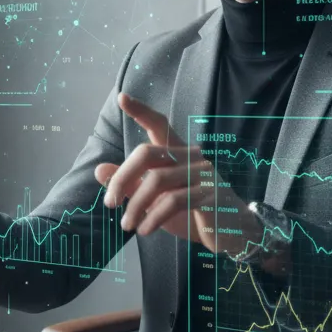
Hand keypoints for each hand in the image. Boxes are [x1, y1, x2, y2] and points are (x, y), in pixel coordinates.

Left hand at [95, 93, 262, 256]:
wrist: (232, 234)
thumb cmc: (191, 213)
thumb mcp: (156, 199)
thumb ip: (131, 183)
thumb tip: (99, 170)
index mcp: (178, 153)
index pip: (159, 125)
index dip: (141, 111)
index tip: (121, 98)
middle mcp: (190, 157)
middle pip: (147, 153)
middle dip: (122, 177)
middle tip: (109, 203)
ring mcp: (202, 175)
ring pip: (157, 180)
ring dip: (135, 206)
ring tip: (127, 225)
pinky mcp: (210, 195)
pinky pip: (173, 201)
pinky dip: (153, 217)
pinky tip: (145, 230)